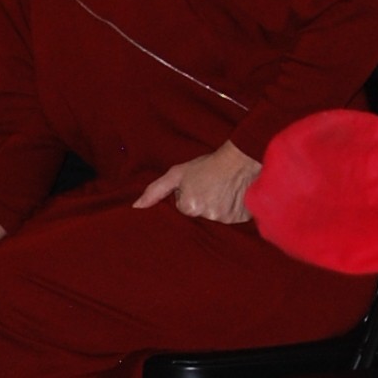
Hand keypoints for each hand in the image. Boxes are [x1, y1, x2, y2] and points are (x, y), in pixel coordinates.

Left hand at [135, 140, 260, 225]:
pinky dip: (233, 210)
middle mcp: (207, 216)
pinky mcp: (241, 219)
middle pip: (200, 215)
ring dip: (219, 206)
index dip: (189, 196)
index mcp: (189, 207)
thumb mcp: (177, 173)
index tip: (197, 184)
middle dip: (203, 203)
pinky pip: (233, 219)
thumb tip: (136, 207)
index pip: (184, 209)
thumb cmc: (208, 164)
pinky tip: (234, 196)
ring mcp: (226, 219)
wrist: (240, 159)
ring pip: (217, 217)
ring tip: (223, 189)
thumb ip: (155, 191)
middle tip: (211, 186)